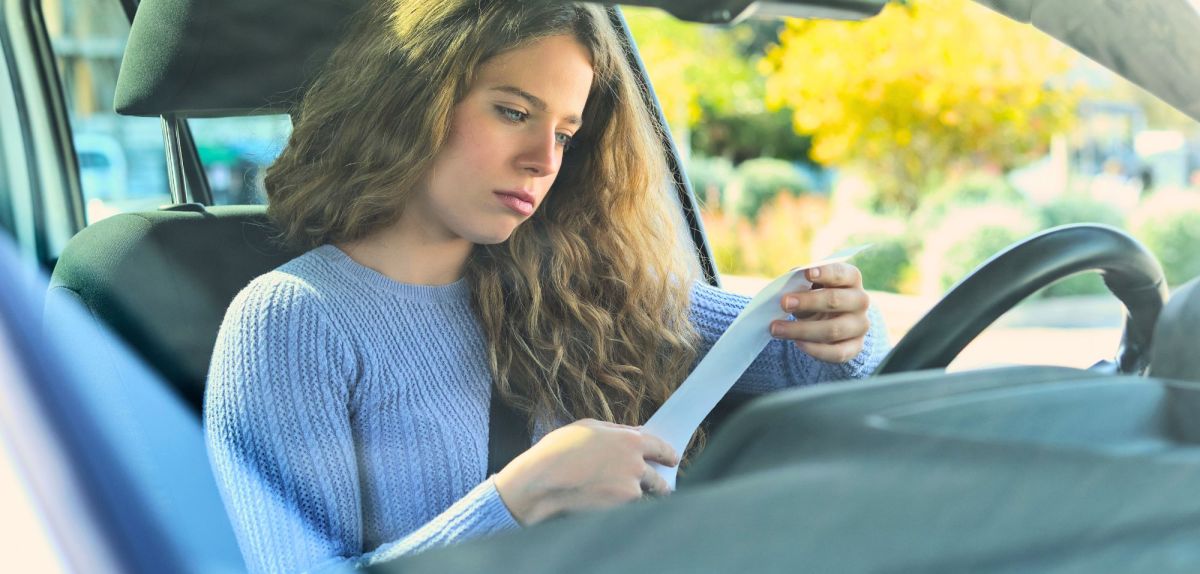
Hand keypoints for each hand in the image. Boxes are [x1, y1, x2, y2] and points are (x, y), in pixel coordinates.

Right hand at [493, 419, 676, 525]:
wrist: (543, 481)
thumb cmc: (560, 450)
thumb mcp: (588, 428)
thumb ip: (616, 431)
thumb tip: (635, 432)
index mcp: (629, 440)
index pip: (660, 447)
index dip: (668, 454)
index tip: (672, 459)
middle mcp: (635, 464)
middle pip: (658, 478)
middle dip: (660, 483)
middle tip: (660, 487)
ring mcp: (629, 488)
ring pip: (642, 495)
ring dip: (638, 496)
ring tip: (624, 497)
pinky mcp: (620, 508)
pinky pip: (627, 508)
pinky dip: (621, 507)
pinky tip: (605, 503)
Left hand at [770, 262, 869, 363]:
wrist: (831, 322)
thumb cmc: (816, 297)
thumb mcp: (809, 286)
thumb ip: (801, 282)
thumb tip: (789, 284)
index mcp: (851, 279)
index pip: (843, 274)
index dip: (826, 273)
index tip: (807, 273)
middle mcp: (860, 301)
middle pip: (836, 300)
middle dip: (808, 302)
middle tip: (784, 303)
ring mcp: (860, 325)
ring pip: (833, 329)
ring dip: (801, 330)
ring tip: (776, 328)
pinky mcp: (855, 347)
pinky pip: (837, 352)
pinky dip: (816, 349)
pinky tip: (797, 343)